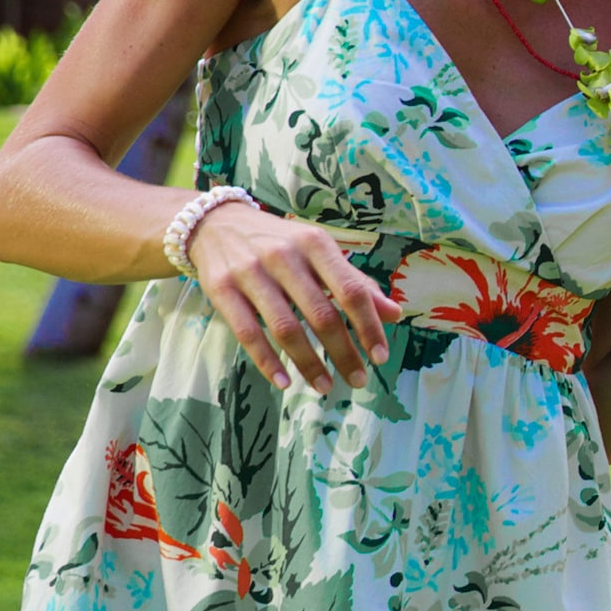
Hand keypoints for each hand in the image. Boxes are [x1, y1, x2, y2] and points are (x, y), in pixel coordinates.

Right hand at [186, 204, 404, 392]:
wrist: (215, 223)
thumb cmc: (280, 242)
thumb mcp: (319, 251)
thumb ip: (354, 281)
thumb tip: (395, 314)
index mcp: (316, 244)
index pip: (351, 290)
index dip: (369, 326)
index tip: (381, 356)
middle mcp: (284, 256)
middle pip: (321, 314)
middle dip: (343, 353)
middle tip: (359, 381)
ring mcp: (250, 273)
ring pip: (285, 328)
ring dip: (308, 363)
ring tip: (326, 386)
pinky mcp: (220, 290)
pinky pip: (247, 333)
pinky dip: (267, 361)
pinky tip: (284, 381)